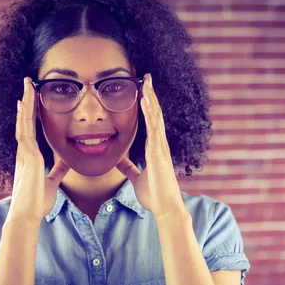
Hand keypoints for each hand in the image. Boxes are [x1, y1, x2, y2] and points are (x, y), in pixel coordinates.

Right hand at [6, 77, 69, 225]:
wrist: (28, 214)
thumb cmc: (37, 200)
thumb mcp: (52, 182)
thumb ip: (58, 171)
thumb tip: (66, 163)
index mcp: (30, 156)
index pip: (30, 129)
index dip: (30, 114)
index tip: (31, 100)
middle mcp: (24, 151)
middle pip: (24, 120)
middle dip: (27, 101)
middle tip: (28, 84)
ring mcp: (24, 152)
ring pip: (23, 120)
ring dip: (26, 101)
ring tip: (28, 85)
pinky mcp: (27, 155)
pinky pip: (25, 130)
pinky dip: (25, 115)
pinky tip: (25, 102)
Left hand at [116, 73, 184, 218]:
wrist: (164, 207)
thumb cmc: (154, 194)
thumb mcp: (136, 178)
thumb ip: (129, 168)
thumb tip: (119, 162)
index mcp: (155, 148)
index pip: (151, 121)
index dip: (148, 105)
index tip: (143, 90)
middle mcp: (159, 144)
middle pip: (155, 114)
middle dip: (151, 95)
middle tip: (147, 77)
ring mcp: (160, 146)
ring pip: (156, 117)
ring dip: (151, 98)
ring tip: (146, 81)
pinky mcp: (159, 152)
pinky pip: (154, 128)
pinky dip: (150, 112)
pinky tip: (145, 99)